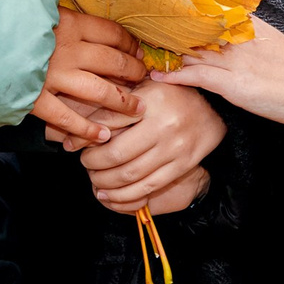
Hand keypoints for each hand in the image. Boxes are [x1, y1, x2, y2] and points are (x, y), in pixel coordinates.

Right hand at [30, 9, 146, 144]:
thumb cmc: (9, 20)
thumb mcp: (37, 6)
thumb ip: (61, 14)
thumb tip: (79, 11)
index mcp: (68, 23)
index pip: (111, 32)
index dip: (129, 43)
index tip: (138, 51)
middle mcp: (66, 49)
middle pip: (112, 60)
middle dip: (132, 71)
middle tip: (143, 79)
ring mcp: (52, 76)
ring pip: (98, 90)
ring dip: (121, 101)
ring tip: (136, 109)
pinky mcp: (36, 99)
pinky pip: (67, 118)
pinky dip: (86, 129)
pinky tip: (102, 136)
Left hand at [81, 80, 224, 210]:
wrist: (212, 112)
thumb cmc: (171, 96)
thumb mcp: (145, 87)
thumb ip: (118, 101)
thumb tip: (81, 120)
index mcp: (151, 101)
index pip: (108, 122)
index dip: (85, 136)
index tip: (71, 145)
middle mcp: (164, 125)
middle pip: (117, 153)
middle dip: (93, 163)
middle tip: (84, 163)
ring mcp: (174, 149)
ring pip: (131, 174)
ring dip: (106, 182)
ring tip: (95, 181)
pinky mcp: (181, 167)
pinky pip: (148, 187)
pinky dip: (125, 196)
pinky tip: (110, 195)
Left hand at [154, 17, 283, 127]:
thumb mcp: (271, 41)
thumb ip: (248, 32)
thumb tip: (229, 26)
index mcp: (246, 24)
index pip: (207, 11)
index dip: (182, 11)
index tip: (160, 6)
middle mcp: (237, 38)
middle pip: (194, 28)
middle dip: (167, 28)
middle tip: (141, 27)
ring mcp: (233, 60)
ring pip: (190, 50)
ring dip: (165, 51)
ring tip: (142, 51)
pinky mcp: (233, 83)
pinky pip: (198, 76)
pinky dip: (176, 75)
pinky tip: (159, 75)